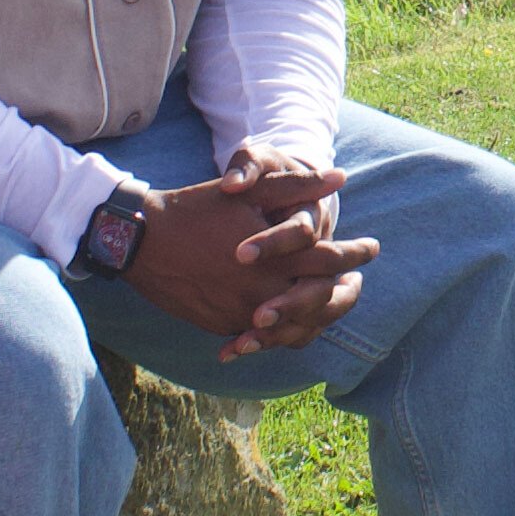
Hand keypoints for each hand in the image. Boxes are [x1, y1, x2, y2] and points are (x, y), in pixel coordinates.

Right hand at [126, 160, 378, 360]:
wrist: (141, 240)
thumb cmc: (197, 209)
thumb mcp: (248, 192)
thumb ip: (296, 186)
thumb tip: (338, 178)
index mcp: (275, 258)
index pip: (331, 261)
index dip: (356, 254)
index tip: (373, 248)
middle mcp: (263, 293)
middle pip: (322, 302)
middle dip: (346, 292)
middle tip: (358, 282)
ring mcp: (242, 314)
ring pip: (296, 328)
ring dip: (319, 315)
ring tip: (331, 301)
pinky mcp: (223, 325)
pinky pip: (264, 337)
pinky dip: (285, 330)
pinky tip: (295, 319)